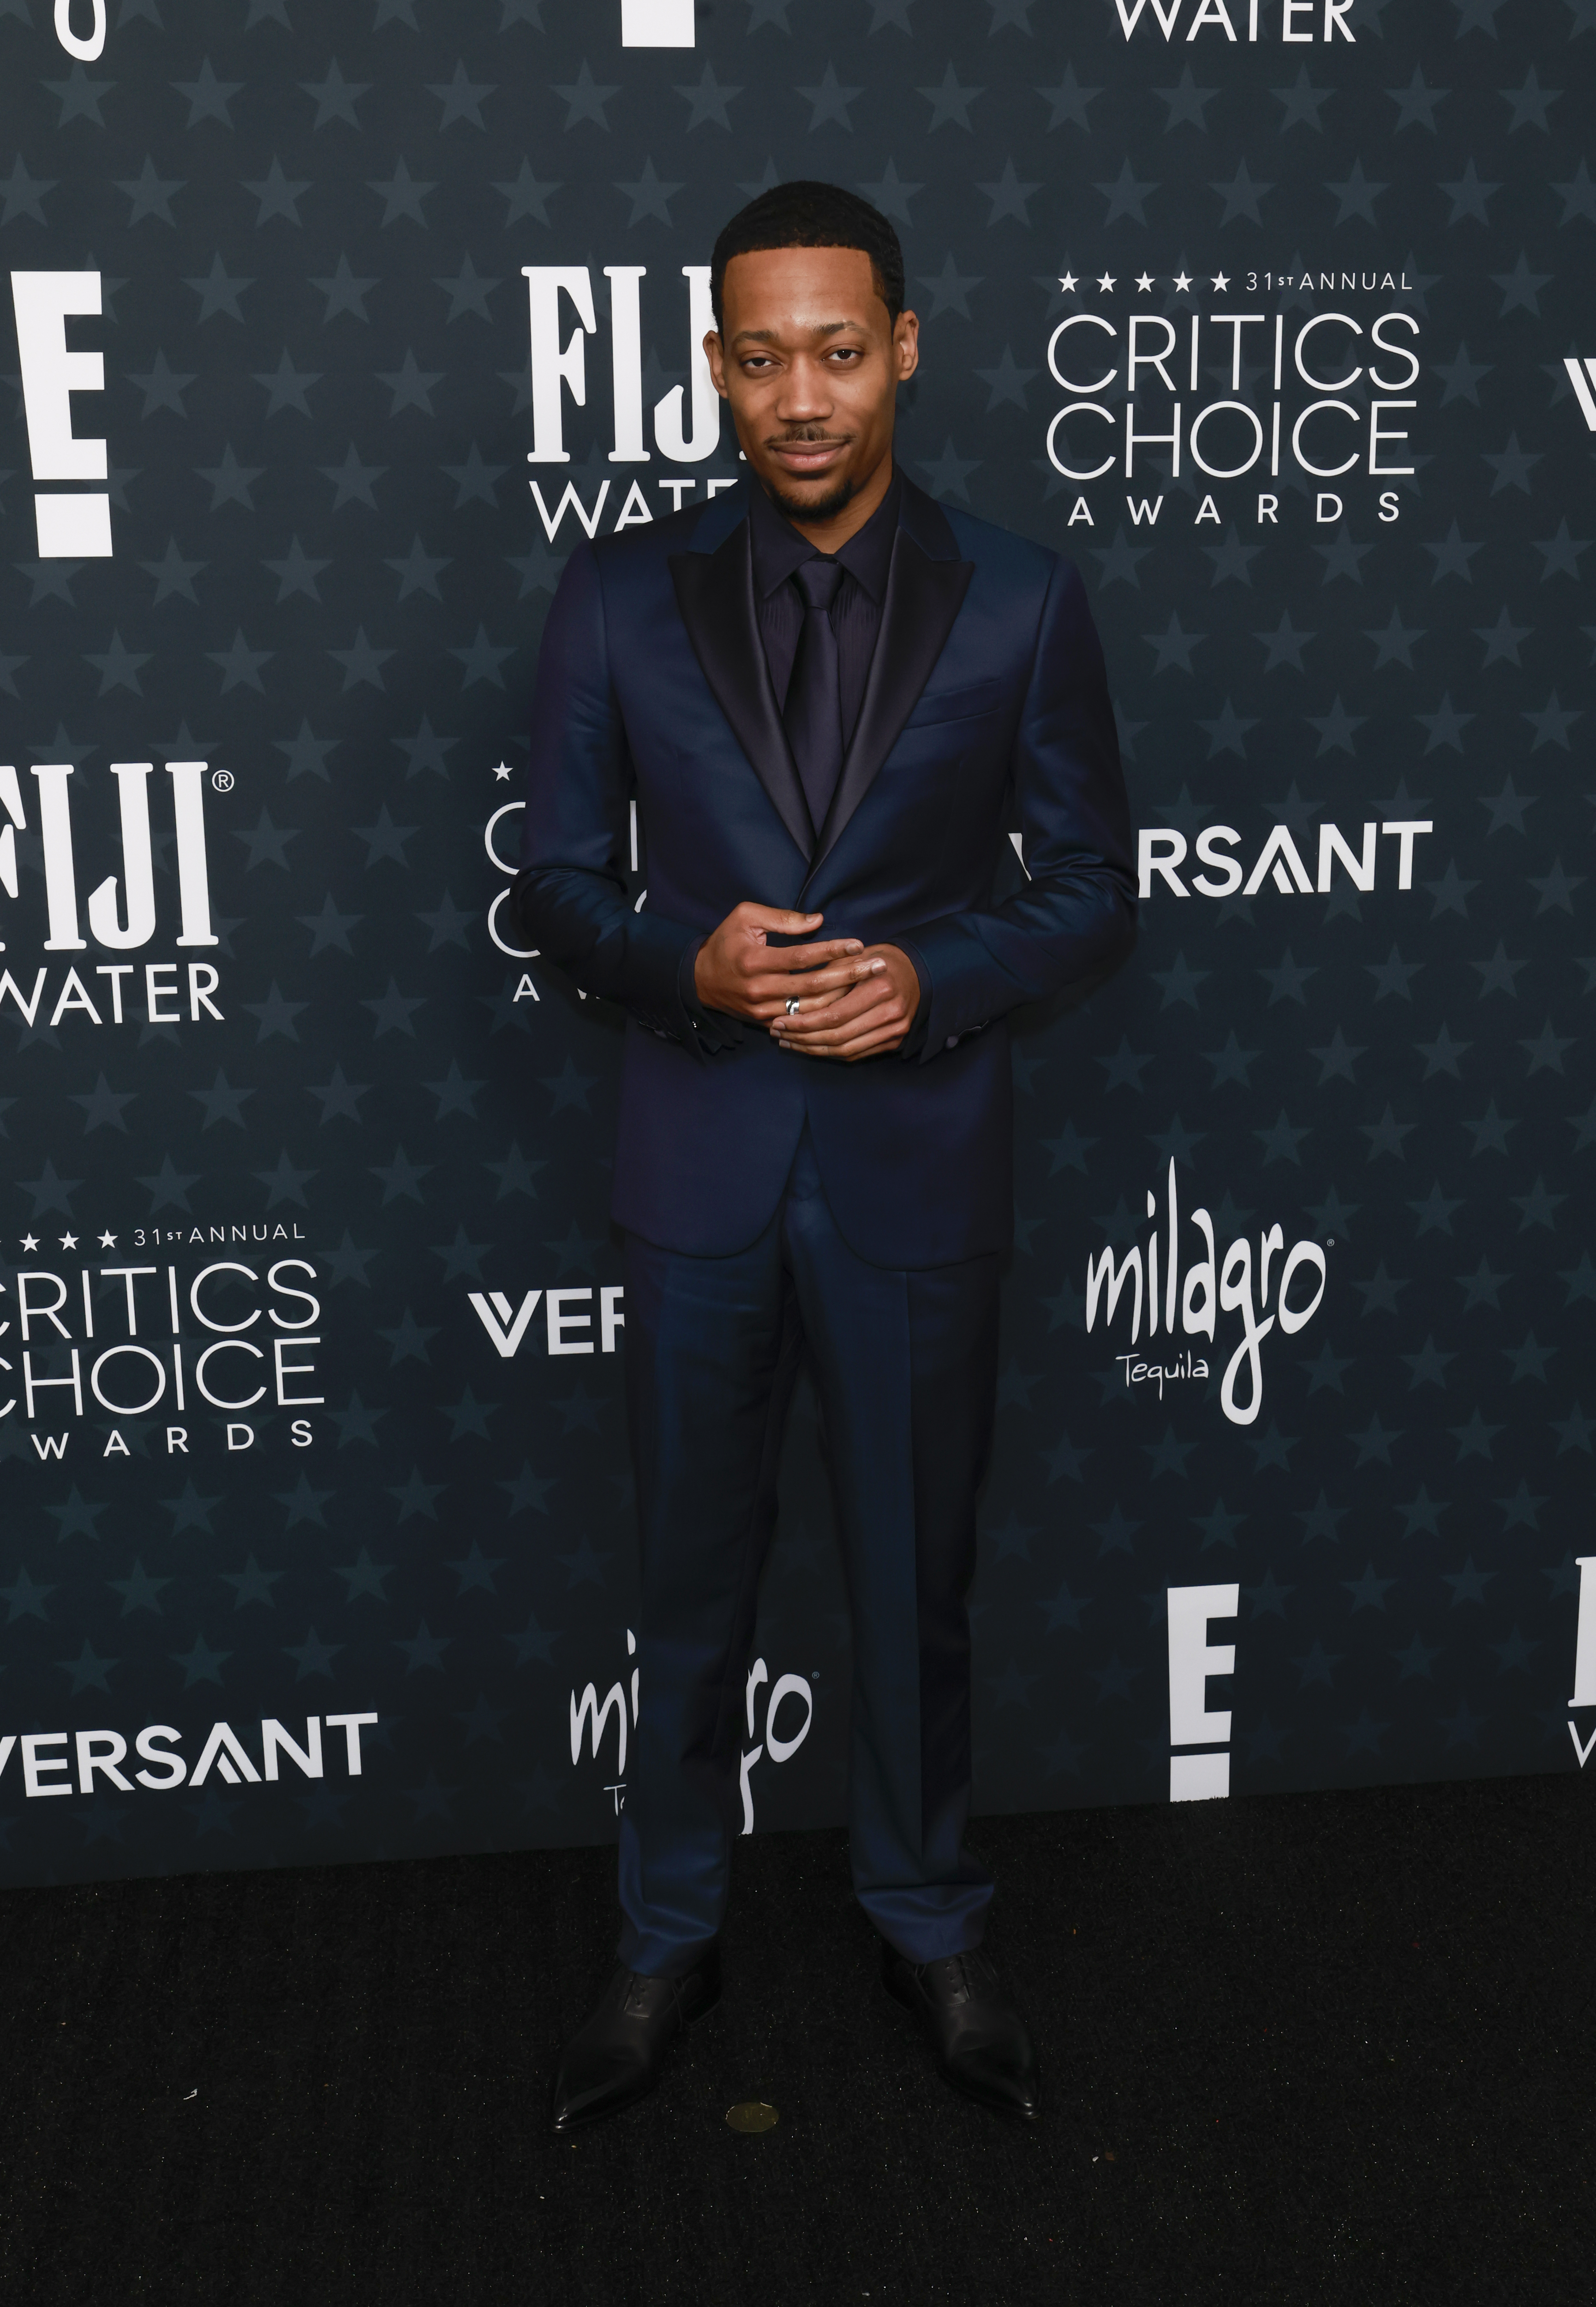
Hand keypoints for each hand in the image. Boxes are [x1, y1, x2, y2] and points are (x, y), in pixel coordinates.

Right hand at [692, 903, 885, 1023]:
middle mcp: (759, 989)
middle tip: (877, 966)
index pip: (801, 957)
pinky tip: (848, 1003)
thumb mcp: (745, 917)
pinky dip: (825, 1013)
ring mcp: (763, 1010)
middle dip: (849, 975)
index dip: (832, 950)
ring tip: (869, 984)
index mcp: (754, 961)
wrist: (699, 980)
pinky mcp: (765, 1023)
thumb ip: (782, 918)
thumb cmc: (725, 942)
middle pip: (813, 986)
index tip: (858, 944)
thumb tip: (818, 921)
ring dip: (843, 996)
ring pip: (811, 1009)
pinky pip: (802, 1022)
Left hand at [769, 943, 919, 1062]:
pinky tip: (810, 1047)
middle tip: (777, 1033)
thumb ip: (827, 977)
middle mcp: (891, 1012)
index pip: (834, 1015)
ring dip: (812, 1049)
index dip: (803, 1022)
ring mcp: (896, 1030)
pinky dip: (831, 1053)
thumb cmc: (874, 960)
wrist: (914, 971)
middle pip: (838, 1036)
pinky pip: (857, 1054)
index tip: (778, 1021)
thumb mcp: (851, 958)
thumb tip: (793, 998)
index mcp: (879, 988)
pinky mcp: (895, 1041)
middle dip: (803, 1038)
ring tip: (787, 1041)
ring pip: (846, 1050)